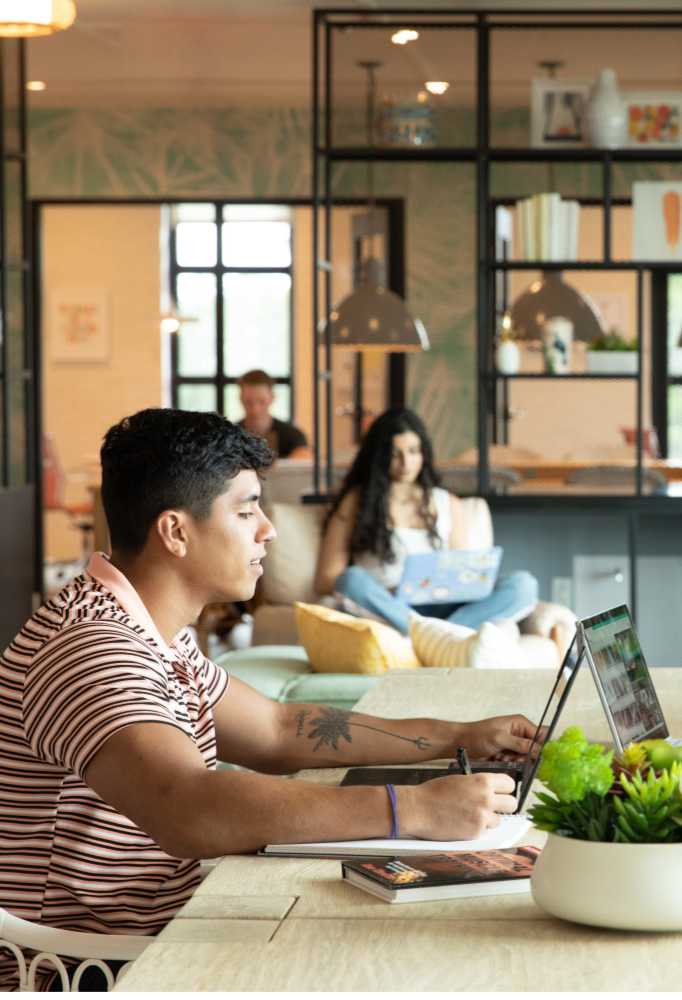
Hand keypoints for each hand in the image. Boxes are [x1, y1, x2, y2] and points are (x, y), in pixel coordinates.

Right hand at [402, 772, 516, 841]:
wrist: (418, 809)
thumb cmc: (434, 793)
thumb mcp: (459, 780)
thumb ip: (478, 785)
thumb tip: (492, 791)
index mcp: (482, 781)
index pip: (509, 784)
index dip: (505, 789)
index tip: (501, 793)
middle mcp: (486, 798)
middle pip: (512, 804)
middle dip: (504, 806)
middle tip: (493, 807)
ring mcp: (482, 816)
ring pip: (499, 820)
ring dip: (488, 820)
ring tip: (470, 816)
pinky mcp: (476, 832)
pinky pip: (484, 831)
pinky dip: (476, 829)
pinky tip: (462, 824)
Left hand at [459, 714, 544, 760]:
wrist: (460, 743)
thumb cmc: (476, 735)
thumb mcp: (499, 738)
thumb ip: (520, 744)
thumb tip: (539, 750)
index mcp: (520, 724)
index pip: (542, 735)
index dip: (543, 748)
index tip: (539, 758)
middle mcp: (520, 733)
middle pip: (536, 749)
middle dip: (526, 756)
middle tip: (514, 758)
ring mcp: (514, 745)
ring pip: (526, 758)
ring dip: (517, 761)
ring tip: (503, 757)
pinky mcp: (508, 754)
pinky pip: (517, 763)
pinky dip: (510, 764)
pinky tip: (499, 760)